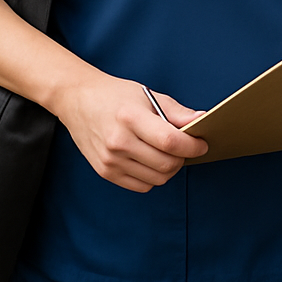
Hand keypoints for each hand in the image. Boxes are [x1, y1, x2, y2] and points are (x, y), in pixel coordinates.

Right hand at [55, 73, 207, 190]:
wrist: (78, 100)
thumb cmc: (115, 95)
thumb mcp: (147, 95)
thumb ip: (176, 111)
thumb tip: (201, 120)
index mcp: (131, 118)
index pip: (170, 141)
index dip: (192, 146)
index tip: (202, 144)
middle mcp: (118, 142)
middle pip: (165, 164)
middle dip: (183, 158)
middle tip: (186, 147)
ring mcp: (110, 160)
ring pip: (156, 179)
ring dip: (170, 169)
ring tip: (169, 153)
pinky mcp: (105, 172)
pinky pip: (141, 186)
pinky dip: (153, 177)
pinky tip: (152, 160)